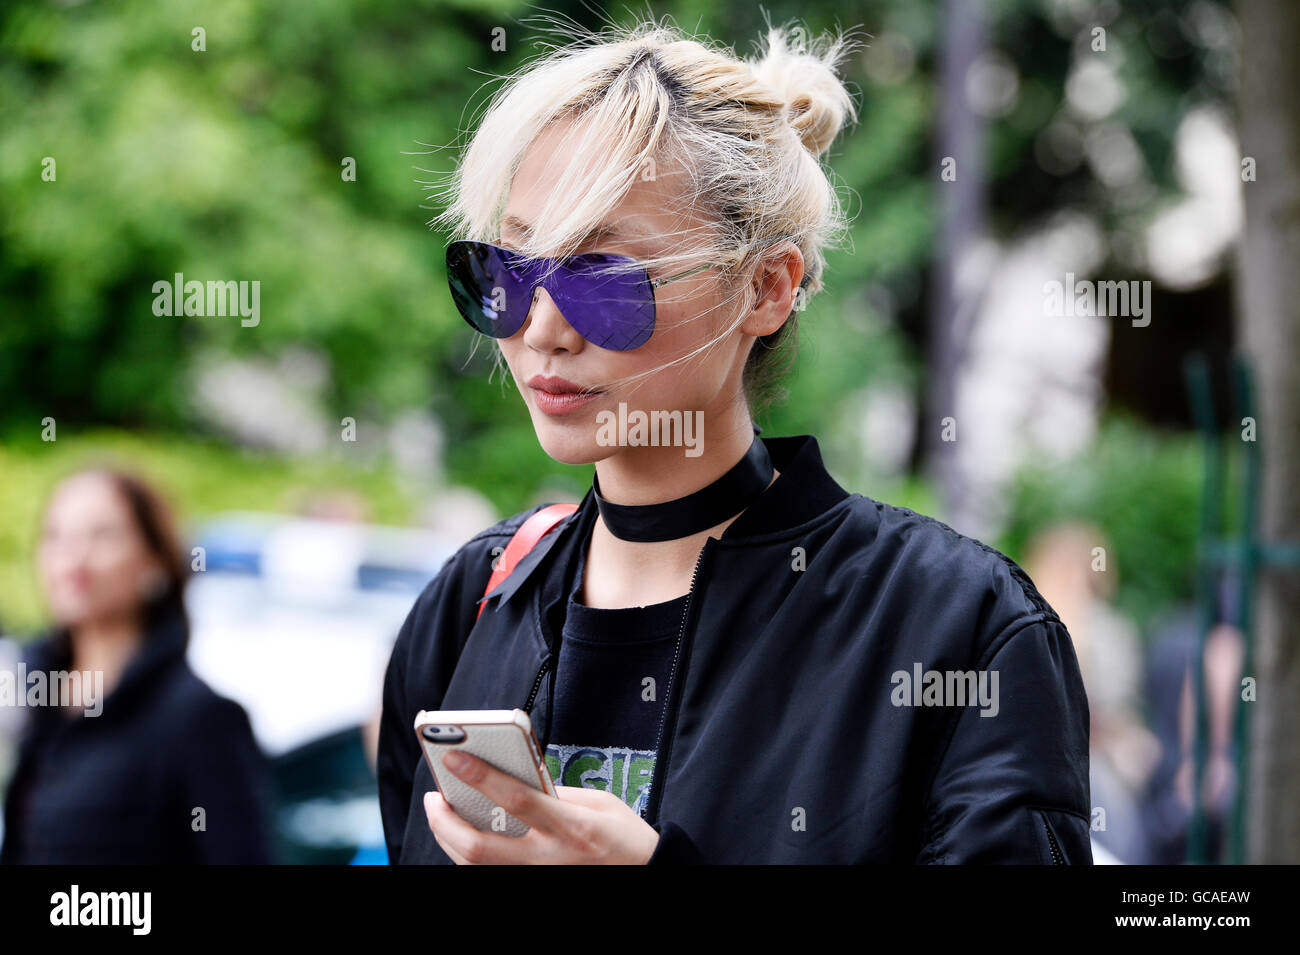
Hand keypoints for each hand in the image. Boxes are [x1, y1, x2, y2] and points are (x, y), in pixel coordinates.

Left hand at [423, 750, 660, 863]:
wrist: (645, 876)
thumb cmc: (624, 838)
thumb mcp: (598, 803)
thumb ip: (555, 792)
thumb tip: (514, 780)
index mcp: (571, 828)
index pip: (516, 800)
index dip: (481, 776)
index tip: (454, 756)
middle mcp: (548, 859)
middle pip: (479, 847)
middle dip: (444, 820)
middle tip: (433, 795)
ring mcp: (537, 878)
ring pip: (475, 866)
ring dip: (448, 837)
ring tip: (440, 812)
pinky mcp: (531, 885)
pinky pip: (489, 872)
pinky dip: (467, 853)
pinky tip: (461, 833)